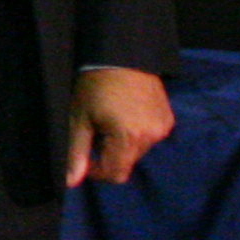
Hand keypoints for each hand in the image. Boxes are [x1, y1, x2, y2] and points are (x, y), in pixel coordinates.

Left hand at [68, 64, 174, 186]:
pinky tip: (125, 116)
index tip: (87, 156)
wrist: (122, 57)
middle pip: (127, 163)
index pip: (116, 175)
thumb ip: (77, 153)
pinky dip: (136, 134)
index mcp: (129, 138)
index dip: (98, 172)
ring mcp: (162, 128)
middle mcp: (151, 136)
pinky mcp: (168, 119)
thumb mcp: (80, 120)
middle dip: (109, 154)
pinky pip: (150, 138)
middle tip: (97, 132)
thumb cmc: (95, 87)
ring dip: (123, 144)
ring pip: (138, 151)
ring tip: (111, 121)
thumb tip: (71, 182)